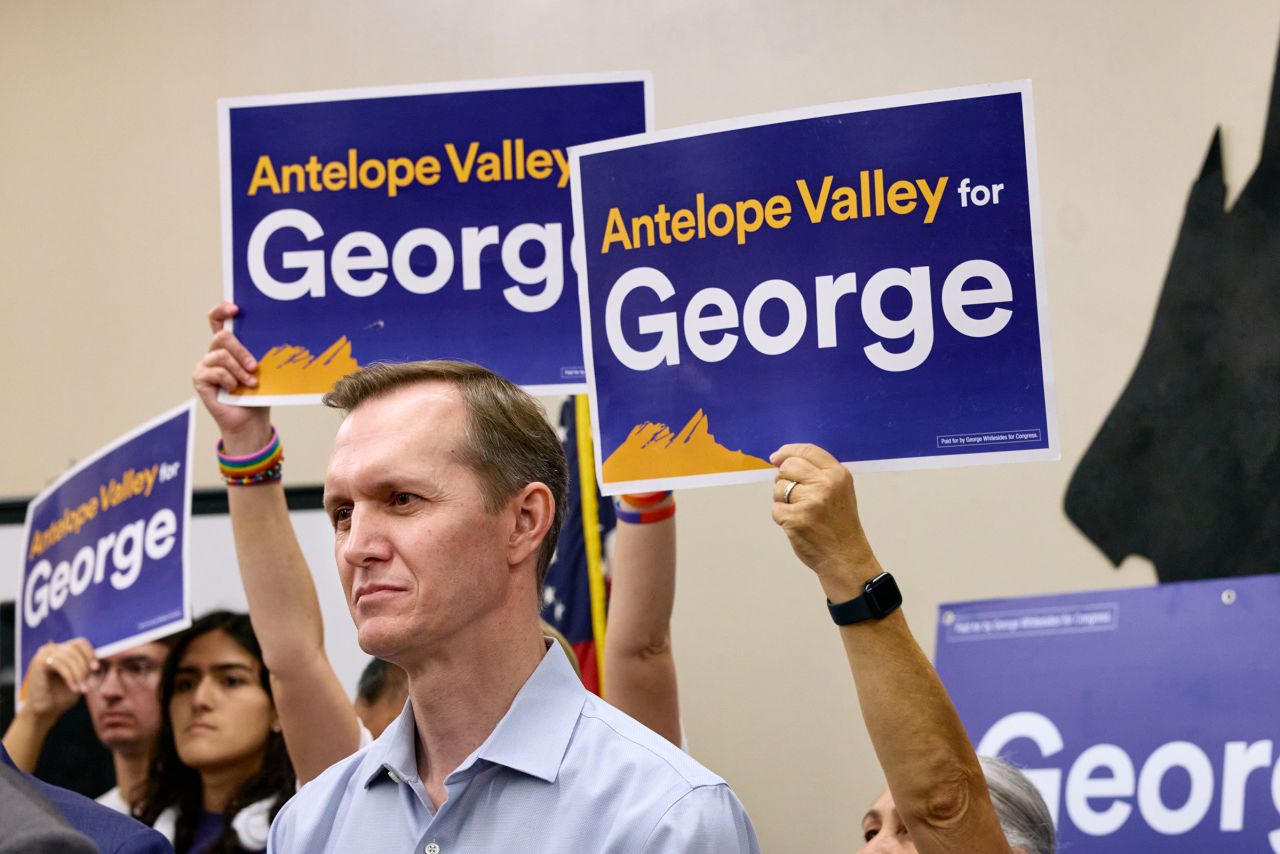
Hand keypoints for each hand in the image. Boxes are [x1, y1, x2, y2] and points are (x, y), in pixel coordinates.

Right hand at [22, 639, 96, 719]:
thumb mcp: (79, 678)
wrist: (43, 711)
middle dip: (85, 667)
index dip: (90, 654)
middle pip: (75, 650)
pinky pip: (60, 665)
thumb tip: (102, 661)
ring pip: (69, 657)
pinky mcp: (39, 663)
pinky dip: (70, 677)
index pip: (80, 643)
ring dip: (79, 674)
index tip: (96, 668)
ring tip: (82, 689)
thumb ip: (88, 667)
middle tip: (88, 683)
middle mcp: (52, 649)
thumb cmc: (62, 695)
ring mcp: (44, 654)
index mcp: (61, 650)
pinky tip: (74, 688)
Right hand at [193, 302, 272, 452]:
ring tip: (251, 382)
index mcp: (229, 346)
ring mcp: (205, 364)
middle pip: (222, 337)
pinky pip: (215, 372)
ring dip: (239, 370)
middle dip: (241, 351)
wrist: (250, 419)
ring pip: (221, 355)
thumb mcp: (263, 369)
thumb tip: (275, 335)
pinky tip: (235, 389)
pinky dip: (229, 381)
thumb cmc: (259, 393)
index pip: (218, 319)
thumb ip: (260, 352)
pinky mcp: (200, 378)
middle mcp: (214, 352)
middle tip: (254, 366)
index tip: (235, 309)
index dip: (222, 310)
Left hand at [770, 443, 881, 600]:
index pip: (807, 450)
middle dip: (784, 478)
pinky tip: (797, 524)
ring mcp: (810, 502)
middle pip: (788, 466)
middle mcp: (826, 485)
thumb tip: (780, 459)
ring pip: (779, 488)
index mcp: (838, 474)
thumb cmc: (839, 524)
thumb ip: (816, 472)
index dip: (788, 451)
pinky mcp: (796, 519)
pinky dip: (781, 517)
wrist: (845, 558)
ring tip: (801, 512)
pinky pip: (775, 509)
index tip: (776, 457)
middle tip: (794, 495)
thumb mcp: (839, 490)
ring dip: (782, 500)